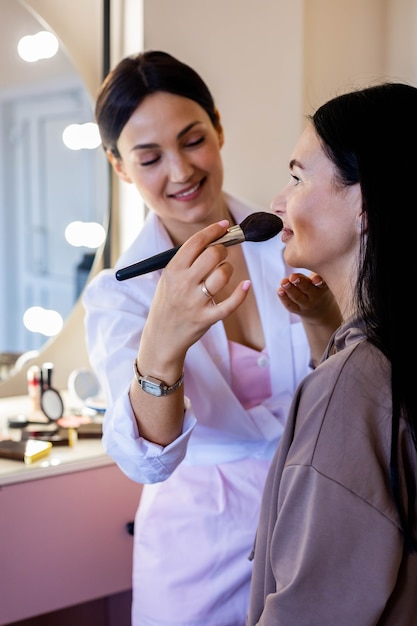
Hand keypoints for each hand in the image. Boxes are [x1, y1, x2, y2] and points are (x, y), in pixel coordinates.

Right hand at [139, 220, 250, 372]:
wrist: (161, 336)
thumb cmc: (168, 303)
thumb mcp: (169, 279)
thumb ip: (187, 261)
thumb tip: (213, 240)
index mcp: (172, 270)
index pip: (196, 243)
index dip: (213, 231)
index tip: (224, 226)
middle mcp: (183, 284)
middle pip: (212, 254)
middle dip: (222, 249)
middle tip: (222, 253)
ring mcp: (195, 302)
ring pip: (223, 274)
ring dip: (228, 269)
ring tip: (224, 273)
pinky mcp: (207, 318)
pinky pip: (230, 304)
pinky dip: (241, 293)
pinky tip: (246, 285)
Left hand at [278, 272, 338, 323]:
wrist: (321, 309)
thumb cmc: (318, 286)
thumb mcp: (321, 278)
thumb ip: (312, 269)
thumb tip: (300, 256)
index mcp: (323, 286)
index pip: (322, 283)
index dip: (319, 281)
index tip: (315, 280)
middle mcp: (316, 296)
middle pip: (308, 289)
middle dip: (300, 283)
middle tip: (293, 277)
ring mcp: (306, 304)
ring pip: (297, 297)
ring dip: (290, 289)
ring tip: (283, 282)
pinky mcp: (298, 310)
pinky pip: (290, 305)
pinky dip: (284, 298)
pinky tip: (279, 291)